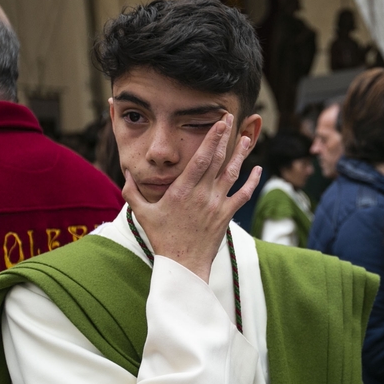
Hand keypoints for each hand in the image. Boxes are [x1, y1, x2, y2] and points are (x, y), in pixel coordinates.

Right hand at [122, 114, 260, 281]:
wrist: (184, 264)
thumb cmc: (162, 239)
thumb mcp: (141, 214)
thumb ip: (132, 192)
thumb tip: (126, 172)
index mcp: (182, 190)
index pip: (200, 158)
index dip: (211, 139)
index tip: (218, 123)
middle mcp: (202, 194)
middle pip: (217, 160)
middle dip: (225, 137)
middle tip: (230, 118)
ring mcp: (216, 205)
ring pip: (232, 174)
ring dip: (241, 154)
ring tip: (245, 137)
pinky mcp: (226, 215)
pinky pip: (243, 195)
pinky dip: (252, 182)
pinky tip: (258, 169)